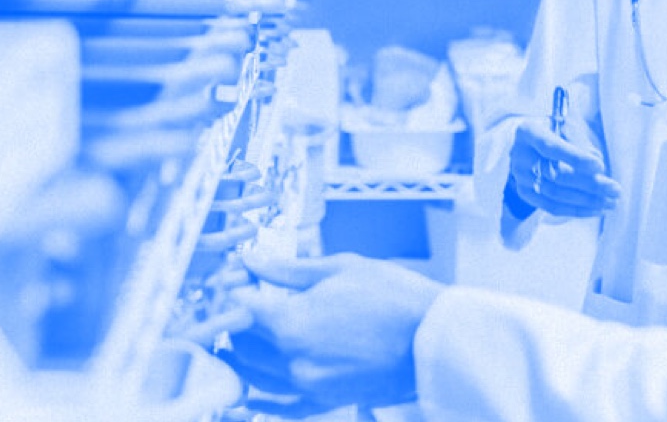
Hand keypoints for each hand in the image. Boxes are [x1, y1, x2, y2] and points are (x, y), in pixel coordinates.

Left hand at [223, 250, 443, 416]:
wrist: (435, 337)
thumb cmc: (395, 297)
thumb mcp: (341, 267)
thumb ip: (289, 269)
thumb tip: (254, 261)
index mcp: (292, 322)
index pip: (240, 306)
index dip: (232, 288)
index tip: (236, 276)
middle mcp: (293, 360)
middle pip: (241, 342)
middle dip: (234, 318)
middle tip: (240, 299)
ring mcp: (308, 385)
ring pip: (253, 374)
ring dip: (242, 353)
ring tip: (242, 334)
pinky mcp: (325, 401)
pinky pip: (279, 406)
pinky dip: (261, 396)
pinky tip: (253, 385)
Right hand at [507, 118, 620, 217]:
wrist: (531, 141)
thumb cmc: (554, 128)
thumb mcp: (566, 124)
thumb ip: (580, 142)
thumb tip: (596, 168)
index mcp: (529, 132)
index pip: (550, 147)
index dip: (575, 158)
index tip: (599, 166)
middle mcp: (520, 155)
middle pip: (556, 175)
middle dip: (589, 184)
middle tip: (615, 189)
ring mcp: (521, 177)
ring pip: (556, 194)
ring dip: (587, 200)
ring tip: (611, 202)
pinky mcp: (526, 193)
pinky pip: (552, 207)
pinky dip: (576, 210)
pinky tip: (596, 209)